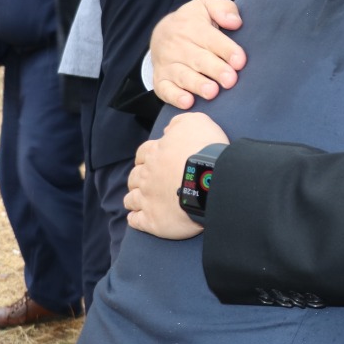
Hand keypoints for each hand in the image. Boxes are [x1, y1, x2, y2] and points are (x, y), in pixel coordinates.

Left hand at [124, 112, 227, 238]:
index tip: (149, 161)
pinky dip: (135, 219)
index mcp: (155, 153)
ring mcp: (147, 199)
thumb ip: (179, 124)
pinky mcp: (153, 220)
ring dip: (133, 199)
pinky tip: (136, 218)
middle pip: (134, 177)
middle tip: (146, 182)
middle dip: (138, 179)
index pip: (142, 154)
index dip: (145, 157)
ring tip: (138, 201)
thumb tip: (168, 131)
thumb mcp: (196, 123)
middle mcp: (147, 176)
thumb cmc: (206, 150)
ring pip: (131, 199)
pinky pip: (136, 221)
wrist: (212, 181)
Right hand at [150, 0, 245, 107]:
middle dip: (215, 70)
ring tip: (212, 92)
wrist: (162, 34)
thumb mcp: (207, 6)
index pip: (210, 38)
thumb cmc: (194, 22)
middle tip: (230, 80)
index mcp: (192, 26)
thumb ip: (223, 8)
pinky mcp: (161, 80)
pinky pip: (165, 90)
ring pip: (183, 76)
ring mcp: (168, 64)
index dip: (226, 50)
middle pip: (198, 59)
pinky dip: (175, 97)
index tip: (240, 61)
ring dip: (197, 84)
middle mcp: (178, 46)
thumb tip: (235, 22)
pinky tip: (187, 102)